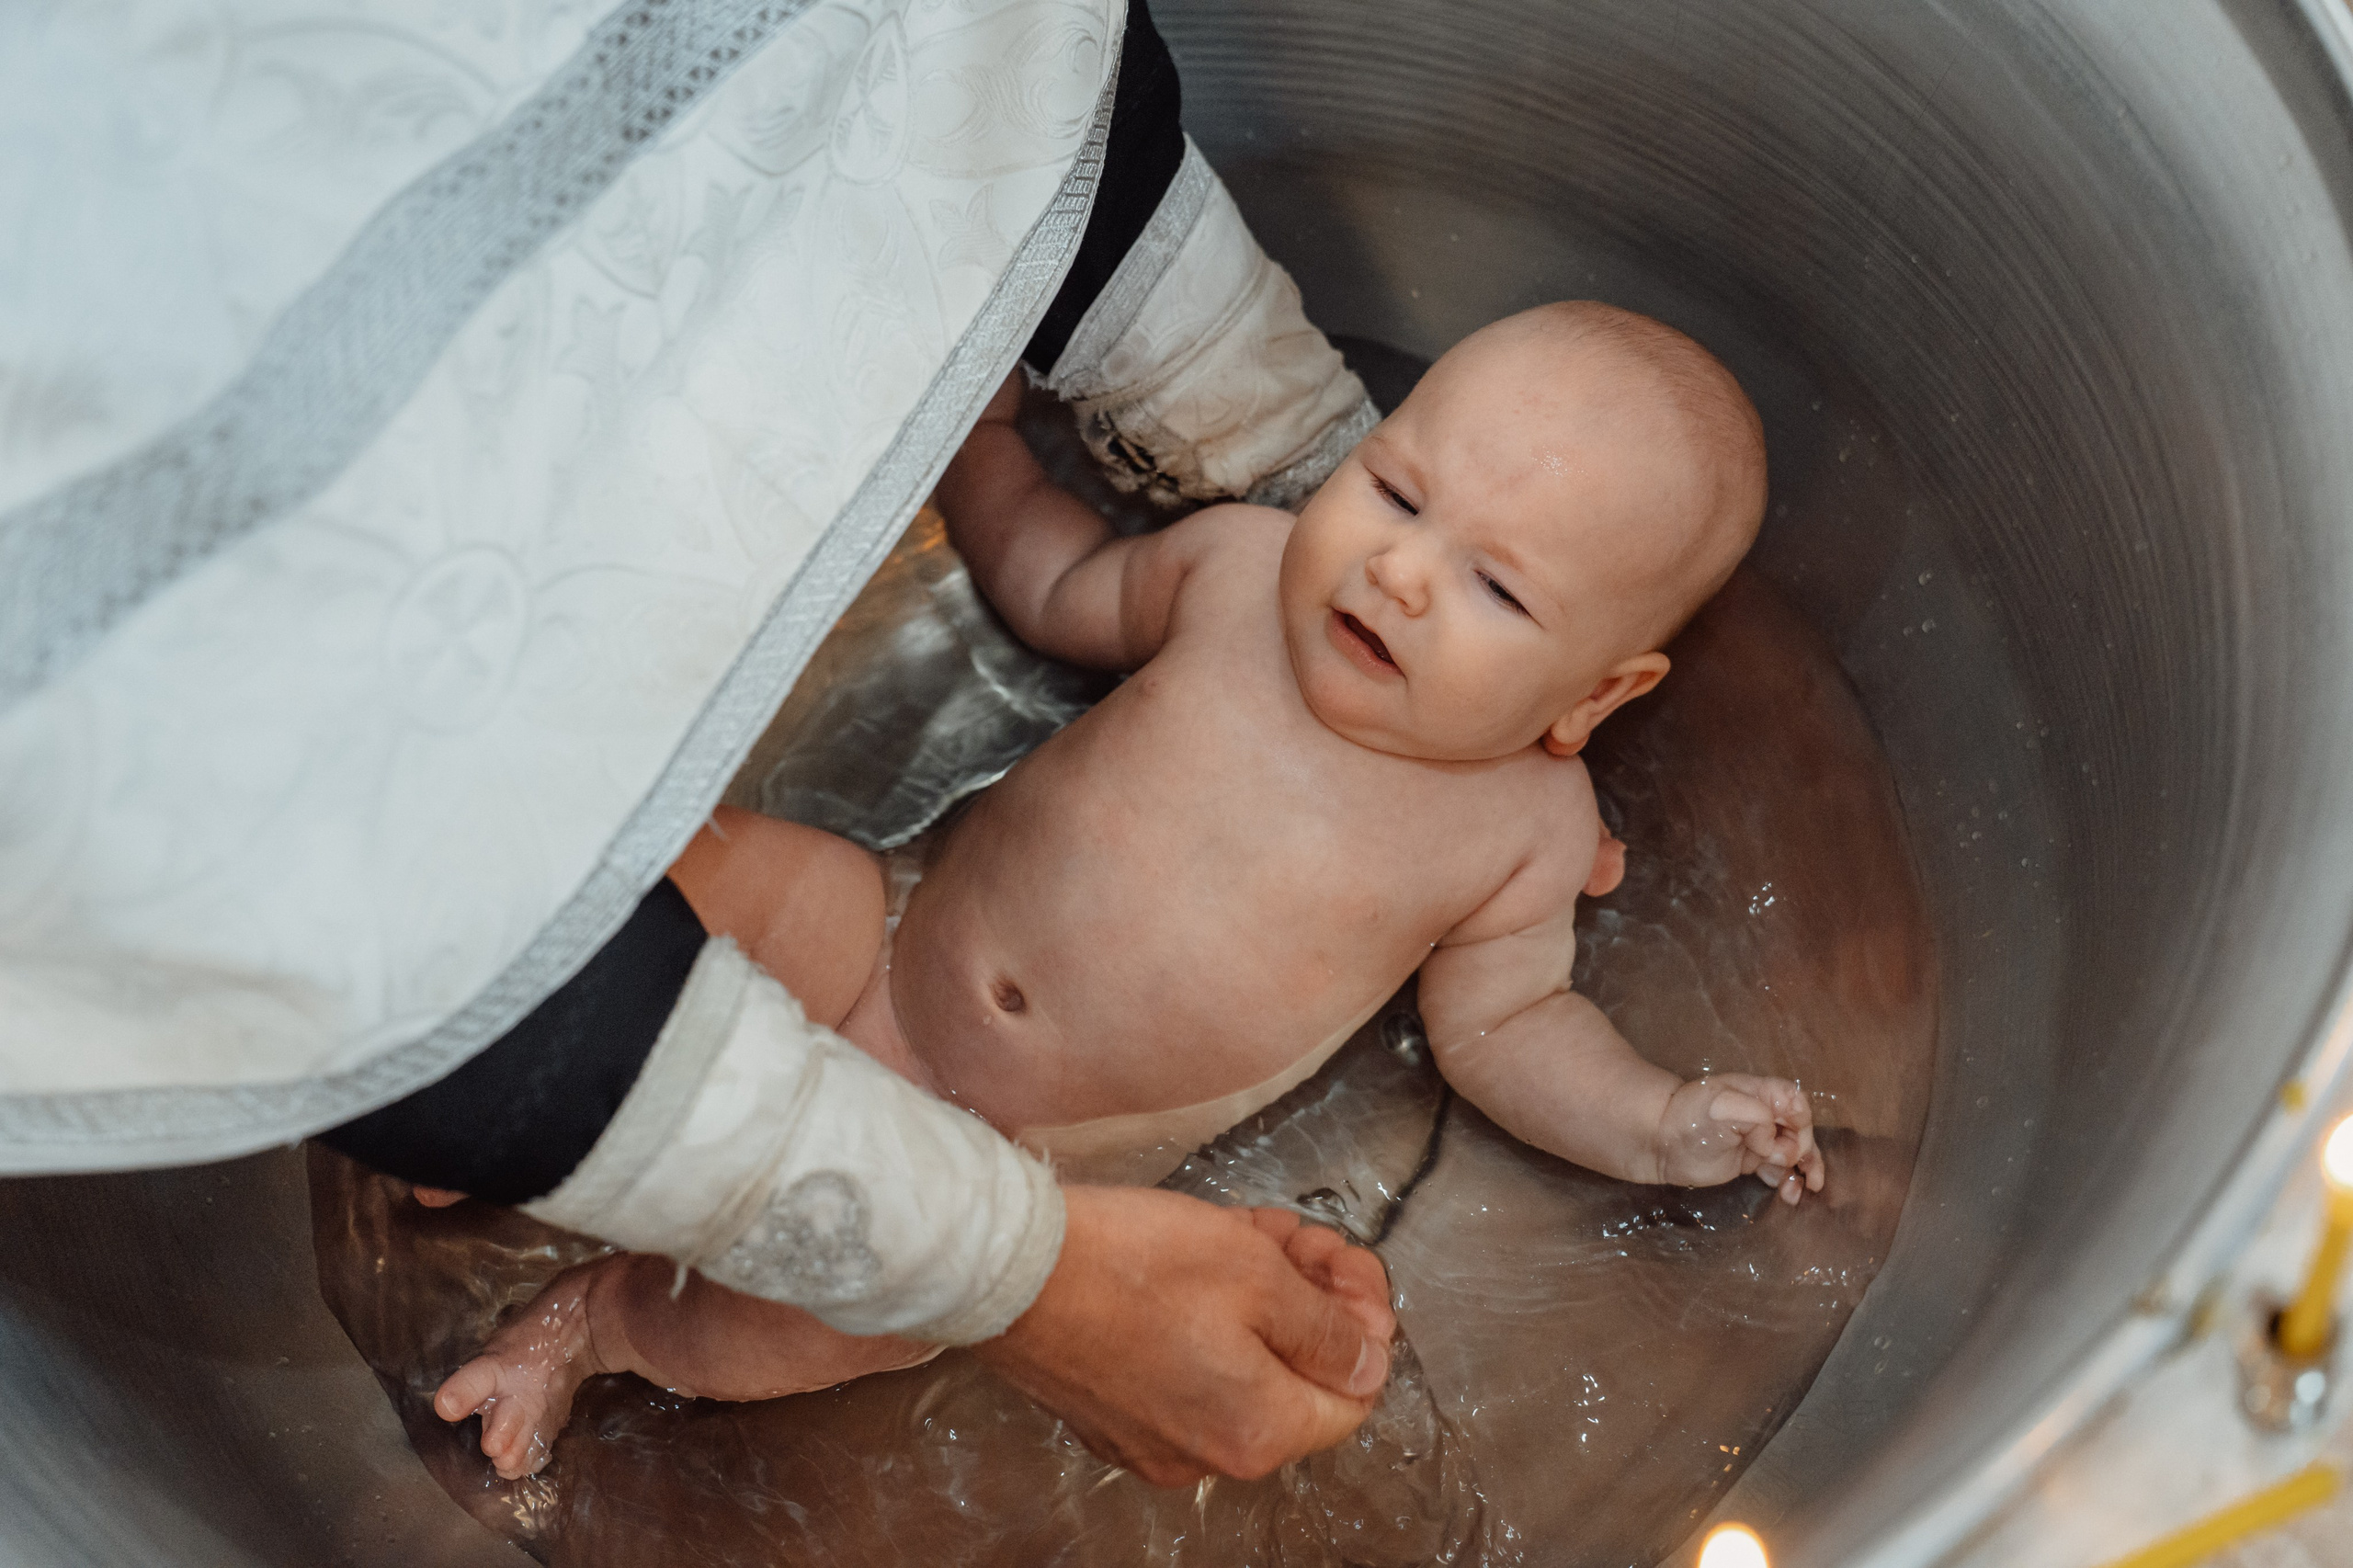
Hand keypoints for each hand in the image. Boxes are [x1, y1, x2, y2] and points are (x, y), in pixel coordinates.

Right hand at [972, 1185, 1394, 1485]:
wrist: (1008, 1268)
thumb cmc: (1132, 1263)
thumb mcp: (1257, 1274)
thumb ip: (1327, 1330)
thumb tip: (1367, 1365)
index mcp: (1258, 1431)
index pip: (1354, 1393)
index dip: (1362, 1321)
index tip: (1341, 1262)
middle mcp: (1207, 1455)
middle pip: (1294, 1381)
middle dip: (1309, 1301)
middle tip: (1294, 1237)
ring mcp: (1152, 1441)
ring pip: (1241, 1370)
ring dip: (1259, 1301)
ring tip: (1245, 1234)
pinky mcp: (1111, 1416)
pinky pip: (1187, 1375)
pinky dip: (1208, 1323)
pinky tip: (1197, 1265)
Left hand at [1655, 1073, 1824, 1203]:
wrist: (1662, 1143)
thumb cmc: (1690, 1118)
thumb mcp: (1721, 1106)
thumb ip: (1755, 1116)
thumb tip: (1773, 1142)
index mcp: (1759, 1094)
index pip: (1795, 1101)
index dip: (1800, 1118)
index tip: (1790, 1133)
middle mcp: (1764, 1116)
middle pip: (1800, 1130)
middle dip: (1801, 1148)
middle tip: (1779, 1160)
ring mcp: (1760, 1140)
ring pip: (1796, 1153)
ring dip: (1806, 1168)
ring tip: (1807, 1185)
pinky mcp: (1752, 1162)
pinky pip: (1781, 1172)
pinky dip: (1791, 1182)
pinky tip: (1791, 1194)